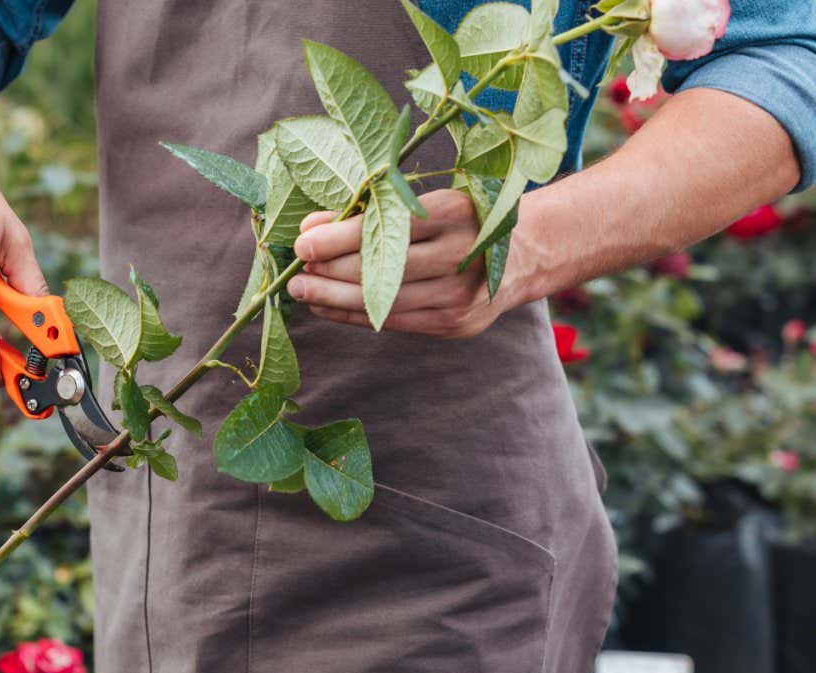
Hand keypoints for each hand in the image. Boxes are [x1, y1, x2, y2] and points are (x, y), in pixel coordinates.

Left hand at [286, 189, 522, 337]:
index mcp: (455, 213)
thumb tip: (310, 227)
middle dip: (329, 273)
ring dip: (333, 299)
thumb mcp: (424, 202)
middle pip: (380, 269)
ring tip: (302, 292)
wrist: (525, 252)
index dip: (338, 238)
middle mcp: (461, 255)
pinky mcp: (454, 324)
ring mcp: (459, 295)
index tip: (302, 243)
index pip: (385, 228)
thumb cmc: (462, 218)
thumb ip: (369, 212)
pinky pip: (392, 321)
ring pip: (381, 301)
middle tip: (294, 274)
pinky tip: (326, 308)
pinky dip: (353, 316)